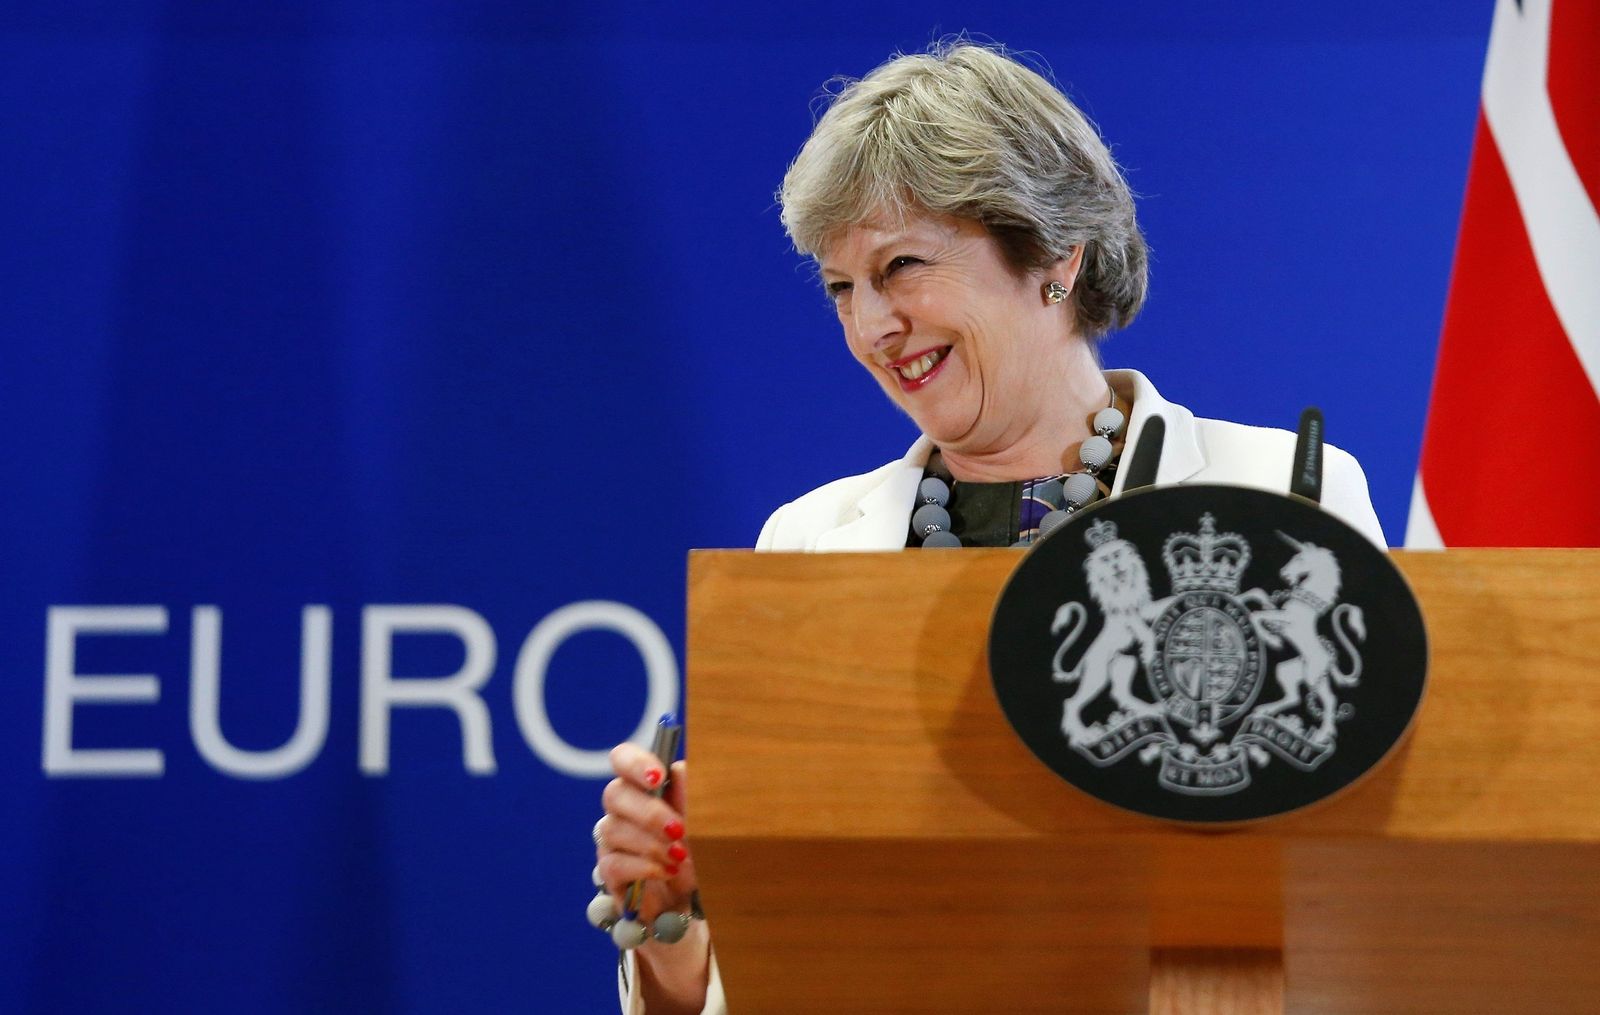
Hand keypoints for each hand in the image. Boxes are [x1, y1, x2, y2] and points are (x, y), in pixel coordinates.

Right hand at [596, 743, 710, 1013]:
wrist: (696, 895)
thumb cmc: (701, 846)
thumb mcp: (705, 819)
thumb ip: (692, 793)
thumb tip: (678, 770)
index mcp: (645, 785)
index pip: (623, 759)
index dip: (635, 763)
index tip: (658, 778)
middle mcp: (623, 808)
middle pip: (614, 794)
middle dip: (649, 813)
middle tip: (679, 829)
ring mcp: (612, 840)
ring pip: (613, 829)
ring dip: (651, 843)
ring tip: (680, 856)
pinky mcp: (610, 872)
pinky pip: (613, 863)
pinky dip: (644, 867)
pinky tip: (668, 872)